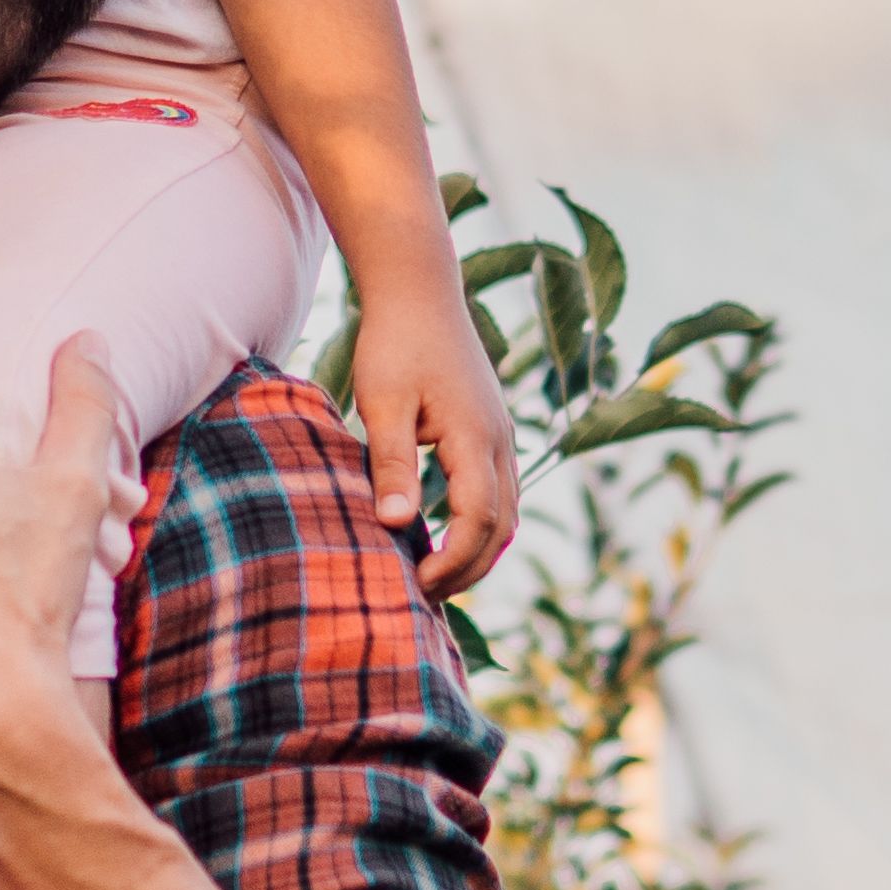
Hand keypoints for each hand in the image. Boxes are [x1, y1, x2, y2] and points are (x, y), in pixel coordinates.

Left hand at [350, 281, 519, 597]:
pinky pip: (498, 492)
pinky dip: (479, 525)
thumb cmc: (394, 343)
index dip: (452, 561)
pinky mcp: (491, 431)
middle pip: (502, 526)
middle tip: (423, 597)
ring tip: (434, 578)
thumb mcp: (383, 403)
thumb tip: (396, 524)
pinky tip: (443, 538)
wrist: (419, 292)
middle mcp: (499, 441)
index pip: (478, 519)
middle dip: (469, 568)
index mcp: (474, 436)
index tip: (415, 585)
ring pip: (507, 512)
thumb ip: (391, 464)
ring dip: (477, 550)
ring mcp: (501, 436)